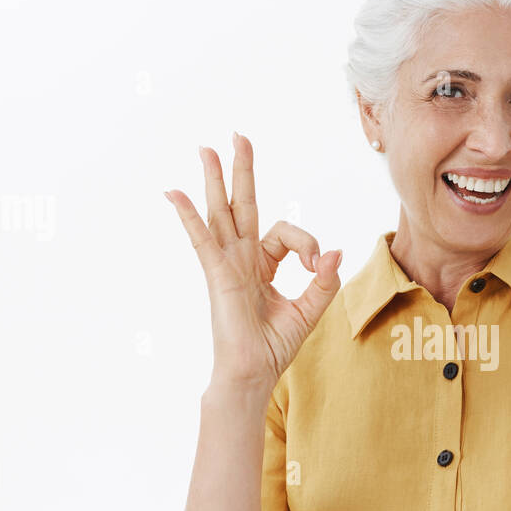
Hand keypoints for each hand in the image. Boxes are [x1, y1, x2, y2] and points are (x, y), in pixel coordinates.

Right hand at [165, 133, 343, 387]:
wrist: (253, 373)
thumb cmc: (274, 346)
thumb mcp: (310, 310)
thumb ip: (324, 280)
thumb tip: (335, 251)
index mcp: (261, 265)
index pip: (285, 235)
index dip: (308, 244)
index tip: (318, 265)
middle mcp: (241, 260)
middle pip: (241, 206)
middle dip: (241, 172)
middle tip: (237, 137)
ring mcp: (227, 265)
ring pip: (220, 214)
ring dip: (214, 180)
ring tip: (206, 149)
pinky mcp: (217, 276)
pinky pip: (202, 240)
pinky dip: (189, 216)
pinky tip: (174, 193)